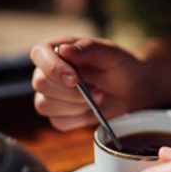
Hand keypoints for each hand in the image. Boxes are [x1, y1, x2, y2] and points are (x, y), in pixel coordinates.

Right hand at [30, 36, 145, 130]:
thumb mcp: (110, 53)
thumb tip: (63, 50)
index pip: (39, 55)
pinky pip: (58, 122)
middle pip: (40, 84)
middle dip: (71, 91)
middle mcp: (47, 71)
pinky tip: (91, 109)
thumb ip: (88, 49)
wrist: (131, 89)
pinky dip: (78, 119)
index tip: (75, 79)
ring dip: (75, 105)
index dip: (53, 68)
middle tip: (97, 89)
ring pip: (45, 105)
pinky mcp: (58, 115)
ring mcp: (50, 94)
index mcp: (55, 49)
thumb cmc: (118, 66)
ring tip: (96, 97)